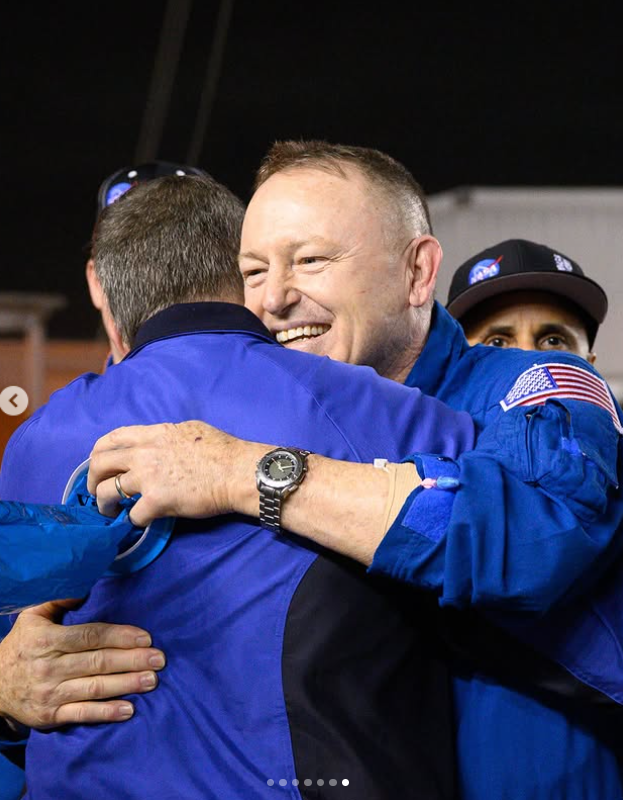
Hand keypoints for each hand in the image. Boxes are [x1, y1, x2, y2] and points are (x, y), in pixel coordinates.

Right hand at [0, 599, 164, 728]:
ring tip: (151, 681)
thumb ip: (58, 599)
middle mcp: (49, 667)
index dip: (119, 636)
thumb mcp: (32, 616)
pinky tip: (128, 709)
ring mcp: (50, 694)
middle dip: (131, 660)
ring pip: (94, 688)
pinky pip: (82, 714)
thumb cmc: (21, 644)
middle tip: (159, 659)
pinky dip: (106, 712)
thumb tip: (86, 587)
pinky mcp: (50, 716)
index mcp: (46, 639)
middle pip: (97, 662)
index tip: (145, 637)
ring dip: (126, 684)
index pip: (89, 636)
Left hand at [87, 421, 264, 526]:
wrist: (239, 472)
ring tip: (111, 512)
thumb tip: (159, 443)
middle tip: (99, 492)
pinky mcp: (156, 501)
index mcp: (153, 434)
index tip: (101, 465)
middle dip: (93, 480)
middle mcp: (144, 453)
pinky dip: (133, 521)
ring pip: (106, 491)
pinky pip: (131, 515)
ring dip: (104, 504)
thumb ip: (166, 437)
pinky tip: (140, 521)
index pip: (111, 438)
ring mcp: (148, 477)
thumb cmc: (223, 451)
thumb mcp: (190, 430)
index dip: (99, 453)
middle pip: (99, 463)